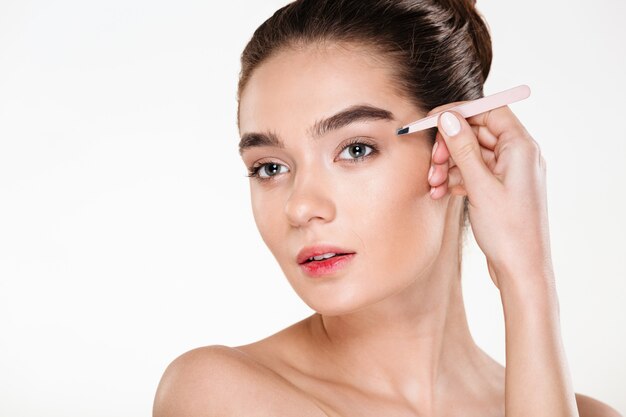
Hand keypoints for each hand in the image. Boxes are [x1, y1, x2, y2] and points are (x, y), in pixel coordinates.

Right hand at [427, 103, 553, 290]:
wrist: (521, 270)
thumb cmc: (509, 231)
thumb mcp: (480, 186)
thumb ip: (463, 149)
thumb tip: (448, 117)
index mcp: (521, 148)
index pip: (489, 111)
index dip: (459, 111)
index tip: (432, 119)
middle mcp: (518, 156)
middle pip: (477, 133)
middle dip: (450, 145)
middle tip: (433, 162)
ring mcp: (509, 173)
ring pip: (471, 154)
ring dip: (448, 165)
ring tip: (433, 184)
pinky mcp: (500, 189)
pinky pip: (473, 173)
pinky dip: (455, 179)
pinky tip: (440, 192)